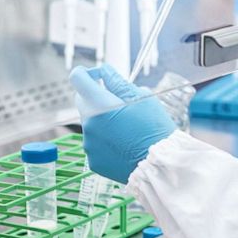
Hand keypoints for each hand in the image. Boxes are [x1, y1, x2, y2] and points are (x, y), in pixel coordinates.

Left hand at [70, 65, 176, 183]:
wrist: (160, 165)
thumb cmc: (155, 129)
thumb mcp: (142, 98)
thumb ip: (118, 83)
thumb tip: (105, 72)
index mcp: (100, 105)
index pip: (78, 78)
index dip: (87, 73)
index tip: (100, 76)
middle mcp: (88, 125)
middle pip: (82, 101)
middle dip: (97, 97)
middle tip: (120, 104)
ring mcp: (89, 144)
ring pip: (90, 124)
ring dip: (103, 121)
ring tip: (127, 130)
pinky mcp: (93, 160)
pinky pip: (95, 144)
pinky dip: (106, 141)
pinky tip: (124, 145)